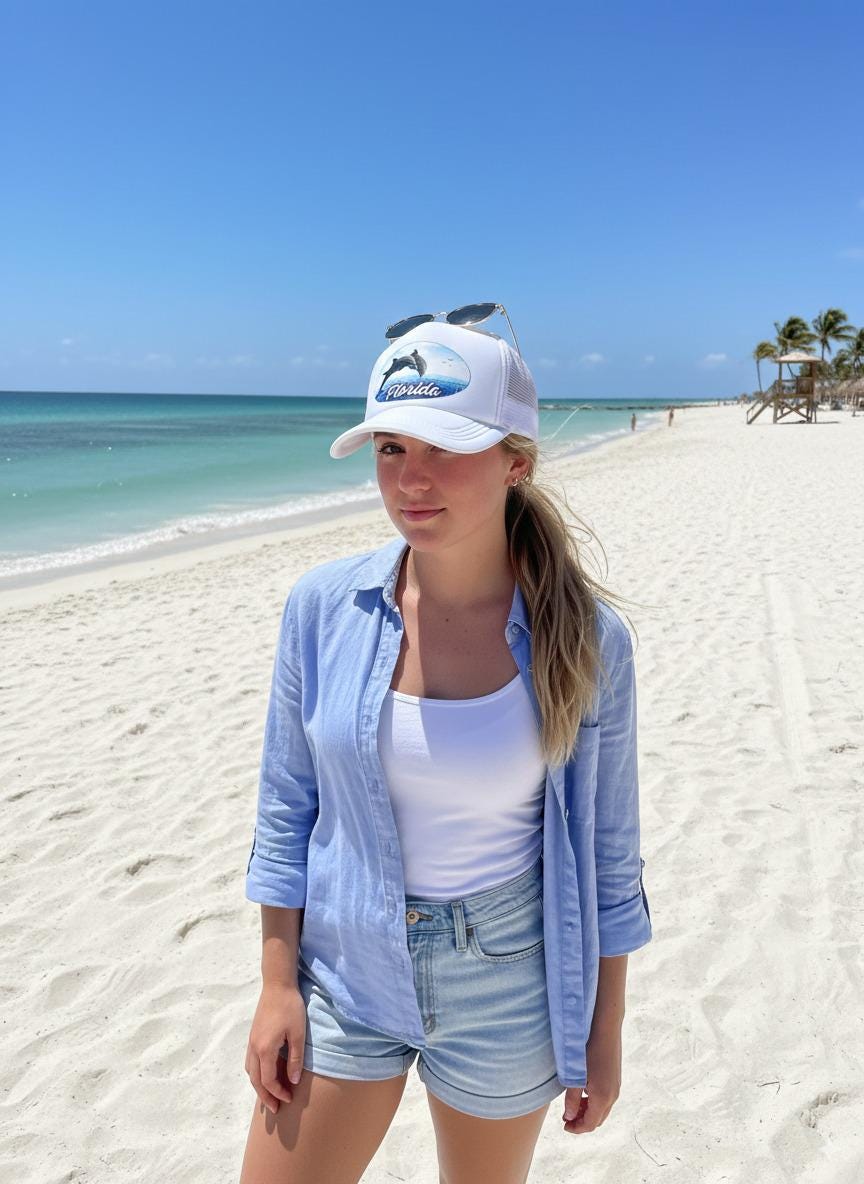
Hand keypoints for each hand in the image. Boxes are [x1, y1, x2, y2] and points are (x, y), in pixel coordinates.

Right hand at [245, 983, 307, 1114]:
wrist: (277, 985)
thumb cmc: (290, 1007)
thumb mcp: (298, 1034)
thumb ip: (295, 1059)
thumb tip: (293, 1081)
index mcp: (265, 1049)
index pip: (268, 1080)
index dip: (278, 1092)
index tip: (289, 1099)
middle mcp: (254, 1048)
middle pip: (255, 1080)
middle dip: (265, 1096)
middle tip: (276, 1109)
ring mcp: (251, 1042)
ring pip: (250, 1071)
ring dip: (259, 1086)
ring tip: (270, 1095)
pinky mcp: (253, 1036)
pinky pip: (251, 1062)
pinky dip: (257, 1073)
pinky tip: (266, 1074)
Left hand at [562, 1024, 621, 1133]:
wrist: (606, 1029)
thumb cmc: (588, 1050)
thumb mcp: (576, 1075)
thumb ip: (572, 1099)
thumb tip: (570, 1117)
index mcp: (603, 1097)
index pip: (590, 1124)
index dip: (577, 1128)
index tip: (564, 1125)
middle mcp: (613, 1095)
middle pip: (598, 1119)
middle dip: (582, 1121)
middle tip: (566, 1116)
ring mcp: (616, 1087)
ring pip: (602, 1109)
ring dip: (588, 1112)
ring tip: (573, 1104)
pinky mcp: (616, 1079)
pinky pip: (606, 1099)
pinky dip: (594, 1102)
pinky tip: (583, 1091)